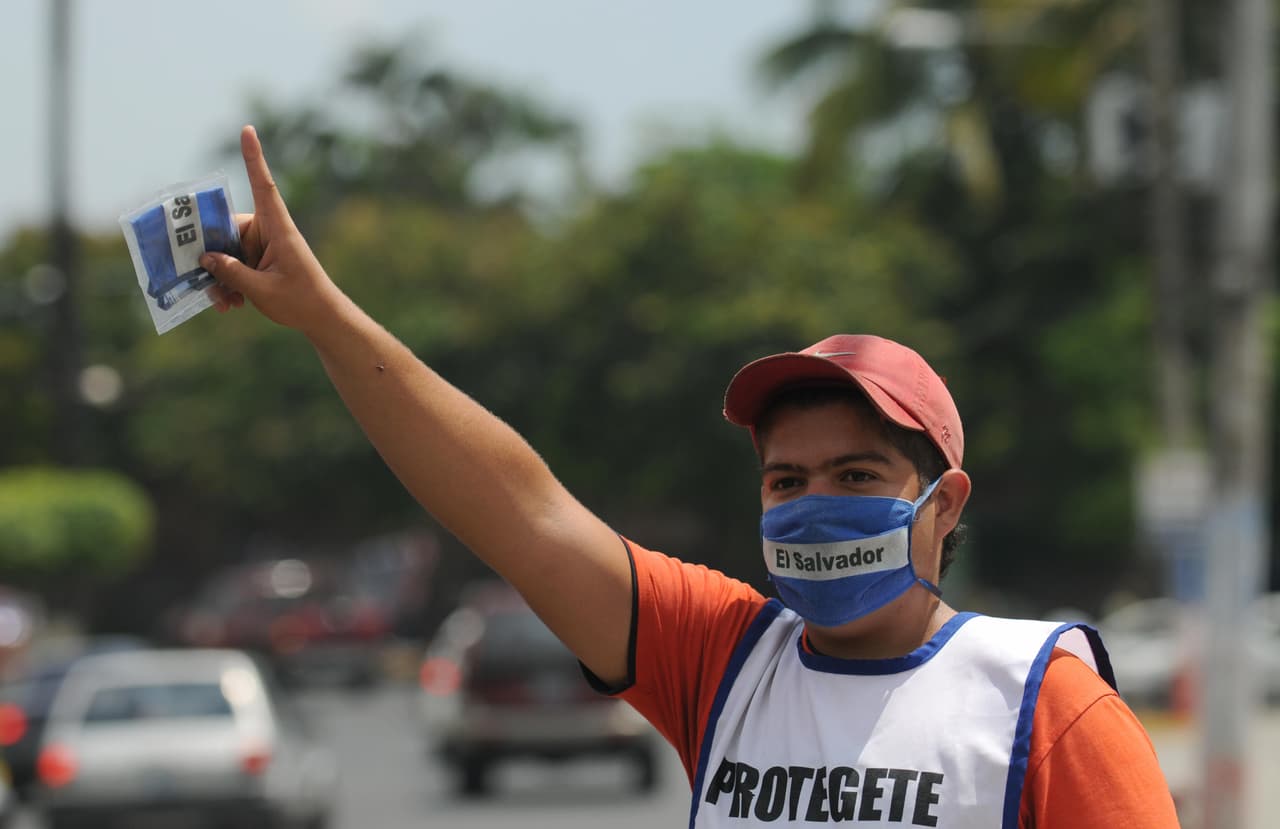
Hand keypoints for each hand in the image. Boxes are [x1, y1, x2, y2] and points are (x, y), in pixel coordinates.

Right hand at [202, 125, 342, 332]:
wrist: (324, 320)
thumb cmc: (301, 301)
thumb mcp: (261, 290)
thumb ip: (231, 273)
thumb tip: (206, 257)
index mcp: (278, 228)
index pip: (263, 186)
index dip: (254, 158)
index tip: (248, 129)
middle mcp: (269, 232)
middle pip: (228, 229)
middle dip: (212, 257)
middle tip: (199, 279)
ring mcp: (264, 247)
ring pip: (227, 253)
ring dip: (220, 278)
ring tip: (224, 304)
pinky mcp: (261, 263)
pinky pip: (235, 266)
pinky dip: (229, 285)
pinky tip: (230, 306)